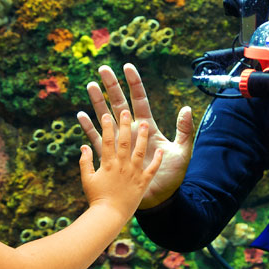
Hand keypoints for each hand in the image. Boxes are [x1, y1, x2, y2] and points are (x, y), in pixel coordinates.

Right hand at [77, 63, 193, 208]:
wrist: (159, 201)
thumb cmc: (171, 177)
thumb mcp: (182, 152)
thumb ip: (184, 130)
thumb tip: (187, 107)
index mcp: (147, 127)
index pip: (139, 100)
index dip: (134, 83)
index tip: (127, 67)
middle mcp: (131, 131)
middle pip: (119, 104)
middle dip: (111, 86)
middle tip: (103, 68)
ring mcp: (120, 143)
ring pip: (106, 117)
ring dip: (98, 101)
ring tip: (90, 85)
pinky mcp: (111, 158)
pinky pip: (97, 140)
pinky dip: (89, 128)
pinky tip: (81, 115)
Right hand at [79, 110, 161, 218]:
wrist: (108, 217)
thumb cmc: (95, 199)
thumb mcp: (86, 179)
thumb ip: (85, 162)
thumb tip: (83, 145)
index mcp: (107, 164)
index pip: (107, 140)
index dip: (107, 126)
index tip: (107, 114)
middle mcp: (121, 166)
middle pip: (124, 141)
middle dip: (125, 125)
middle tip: (125, 111)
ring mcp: (133, 173)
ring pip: (139, 151)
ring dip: (143, 137)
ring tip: (145, 124)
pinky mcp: (143, 183)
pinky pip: (152, 170)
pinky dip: (157, 160)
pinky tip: (161, 150)